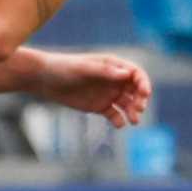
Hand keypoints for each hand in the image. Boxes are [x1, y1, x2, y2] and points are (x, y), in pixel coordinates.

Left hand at [34, 51, 151, 127]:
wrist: (46, 80)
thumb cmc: (65, 68)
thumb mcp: (84, 69)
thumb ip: (105, 72)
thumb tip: (127, 74)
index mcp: (113, 66)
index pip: (136, 74)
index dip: (144, 83)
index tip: (145, 93)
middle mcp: (114, 80)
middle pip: (135, 90)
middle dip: (141, 100)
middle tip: (139, 109)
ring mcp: (108, 94)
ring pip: (128, 105)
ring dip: (133, 112)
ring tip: (134, 121)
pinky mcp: (100, 107)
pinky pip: (115, 115)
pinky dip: (120, 121)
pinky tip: (120, 124)